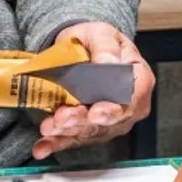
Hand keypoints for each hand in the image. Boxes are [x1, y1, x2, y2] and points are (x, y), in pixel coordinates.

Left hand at [32, 22, 153, 159]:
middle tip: (63, 118)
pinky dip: (56, 144)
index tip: (96, 113)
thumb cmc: (96, 42)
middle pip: (108, 121)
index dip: (114, 111)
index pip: (132, 100)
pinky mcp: (88, 129)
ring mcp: (108, 120)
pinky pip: (72, 139)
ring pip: (88, 132)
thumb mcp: (101, 33)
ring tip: (48, 127)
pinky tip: (43, 148)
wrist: (80, 49)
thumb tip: (108, 63)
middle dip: (82, 121)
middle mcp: (127, 105)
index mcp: (137, 79)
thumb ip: (106, 47)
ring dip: (66, 132)